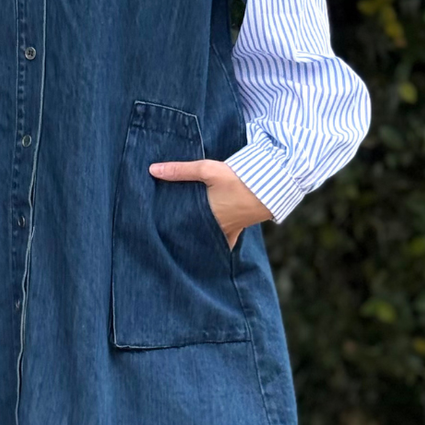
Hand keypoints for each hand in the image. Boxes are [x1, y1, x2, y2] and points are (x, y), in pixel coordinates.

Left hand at [147, 157, 272, 248]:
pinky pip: (225, 242)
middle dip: (179, 236)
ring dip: (195, 239)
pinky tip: (208, 254)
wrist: (271, 186)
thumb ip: (180, 170)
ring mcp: (227, 230)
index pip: (180, 226)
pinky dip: (216, 246)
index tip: (154, 232)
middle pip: (192, 234)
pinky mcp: (238, 229)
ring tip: (179, 242)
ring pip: (206, 239)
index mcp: (204, 215)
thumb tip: (152, 170)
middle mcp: (214, 227)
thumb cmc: (238, 179)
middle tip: (162, 238)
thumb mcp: (207, 170)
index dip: (167, 230)